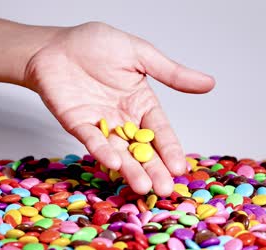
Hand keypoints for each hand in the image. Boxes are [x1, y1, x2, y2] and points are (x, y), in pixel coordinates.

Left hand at [24, 22, 214, 195]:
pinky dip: (101, 151)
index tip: (180, 168)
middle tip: (164, 190)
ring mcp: (100, 124)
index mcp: (141, 103)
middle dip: (153, 169)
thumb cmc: (97, 44)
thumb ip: (171, 73)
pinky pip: (92, 140)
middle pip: (142, 148)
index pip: (160, 131)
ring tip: (143, 187)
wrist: (56, 44)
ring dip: (130, 169)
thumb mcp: (140, 55)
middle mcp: (123, 118)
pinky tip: (114, 163)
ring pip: (118, 150)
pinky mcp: (77, 124)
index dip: (170, 149)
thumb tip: (209, 83)